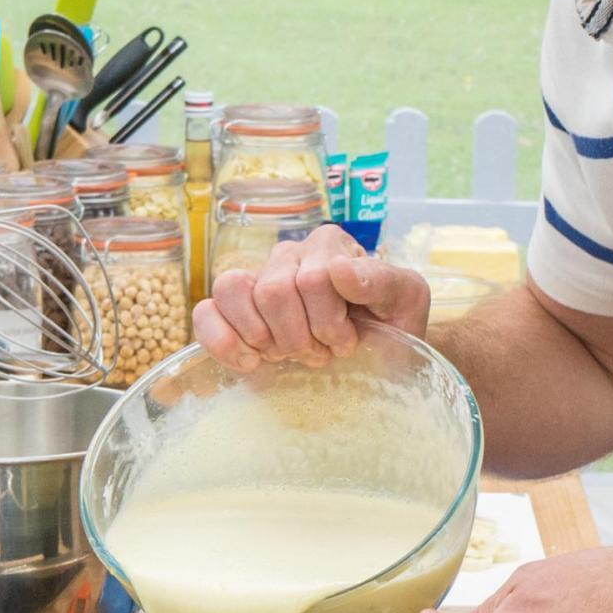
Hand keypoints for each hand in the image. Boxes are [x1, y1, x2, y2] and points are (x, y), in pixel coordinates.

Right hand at [193, 223, 431, 370]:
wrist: (375, 366)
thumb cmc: (393, 333)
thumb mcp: (407, 304)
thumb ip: (382, 280)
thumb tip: (339, 268)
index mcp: (330, 245)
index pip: (313, 278)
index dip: (329, 323)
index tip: (348, 343)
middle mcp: (290, 255)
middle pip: (273, 290)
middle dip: (301, 337)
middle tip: (323, 355)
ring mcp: (256, 281)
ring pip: (233, 290)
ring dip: (266, 338)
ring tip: (290, 357)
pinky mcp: (232, 312)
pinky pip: (206, 312)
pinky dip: (223, 341)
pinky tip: (252, 363)